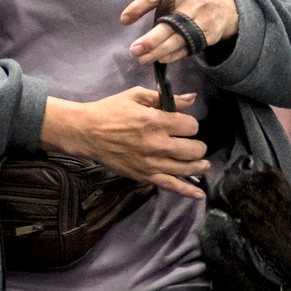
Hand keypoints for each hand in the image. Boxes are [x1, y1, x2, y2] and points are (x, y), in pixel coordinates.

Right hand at [40, 87, 207, 199]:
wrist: (87, 132)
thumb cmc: (111, 111)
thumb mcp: (136, 96)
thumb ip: (165, 97)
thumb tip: (190, 99)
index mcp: (156, 121)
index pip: (191, 126)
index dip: (190, 124)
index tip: (183, 124)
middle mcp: (157, 144)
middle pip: (194, 149)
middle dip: (198, 145)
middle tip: (192, 143)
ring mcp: (152, 163)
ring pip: (187, 168)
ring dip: (199, 165)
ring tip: (203, 163)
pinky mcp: (145, 176)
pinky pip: (171, 185)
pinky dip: (187, 192)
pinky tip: (199, 194)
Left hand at [123, 0, 238, 65]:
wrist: (228, 8)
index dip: (138, 7)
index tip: (124, 19)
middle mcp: (194, 1)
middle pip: (168, 23)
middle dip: (150, 39)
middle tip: (134, 49)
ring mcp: (203, 19)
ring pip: (177, 39)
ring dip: (158, 51)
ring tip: (143, 57)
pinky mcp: (209, 34)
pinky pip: (187, 48)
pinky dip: (172, 55)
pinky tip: (160, 58)